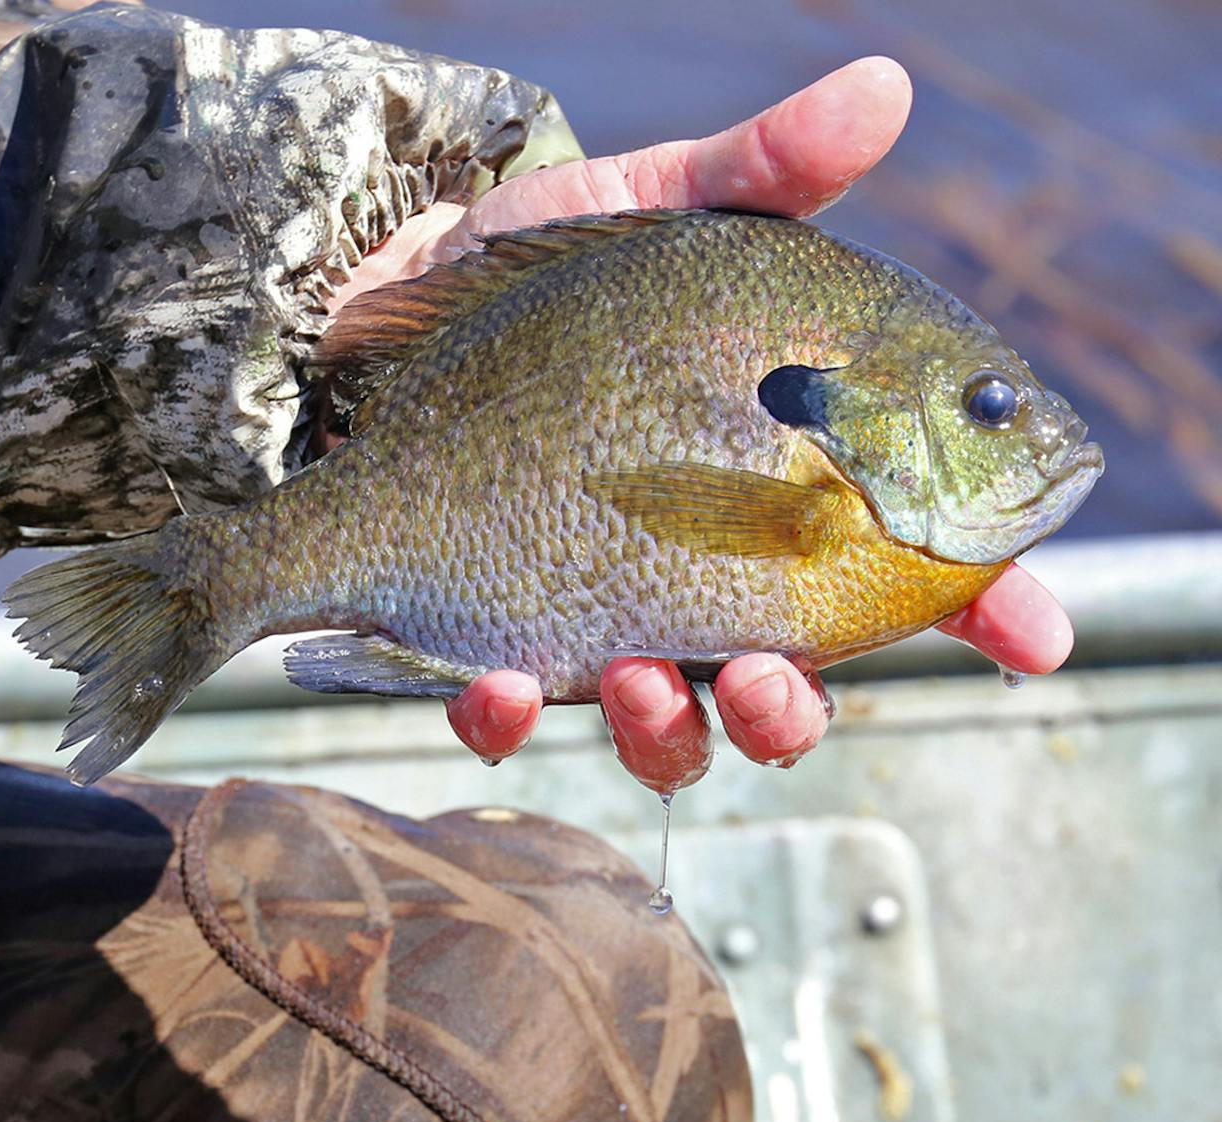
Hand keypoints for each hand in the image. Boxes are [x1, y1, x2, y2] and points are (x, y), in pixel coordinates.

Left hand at [333, 57, 1075, 789]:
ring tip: (642, 680)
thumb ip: (763, 173)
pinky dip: (504, 718)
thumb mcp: (658, 212)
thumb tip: (880, 89)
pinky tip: (497, 685)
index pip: (914, 565)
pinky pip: (501, 716)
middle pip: (784, 692)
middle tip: (774, 680)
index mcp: (780, 493)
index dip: (991, 608)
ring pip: (660, 729)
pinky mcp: (480, 632)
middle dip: (791, 711)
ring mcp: (593, 618)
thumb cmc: (549, 273)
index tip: (1035, 635)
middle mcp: (701, 576)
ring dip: (664, 728)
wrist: (389, 304)